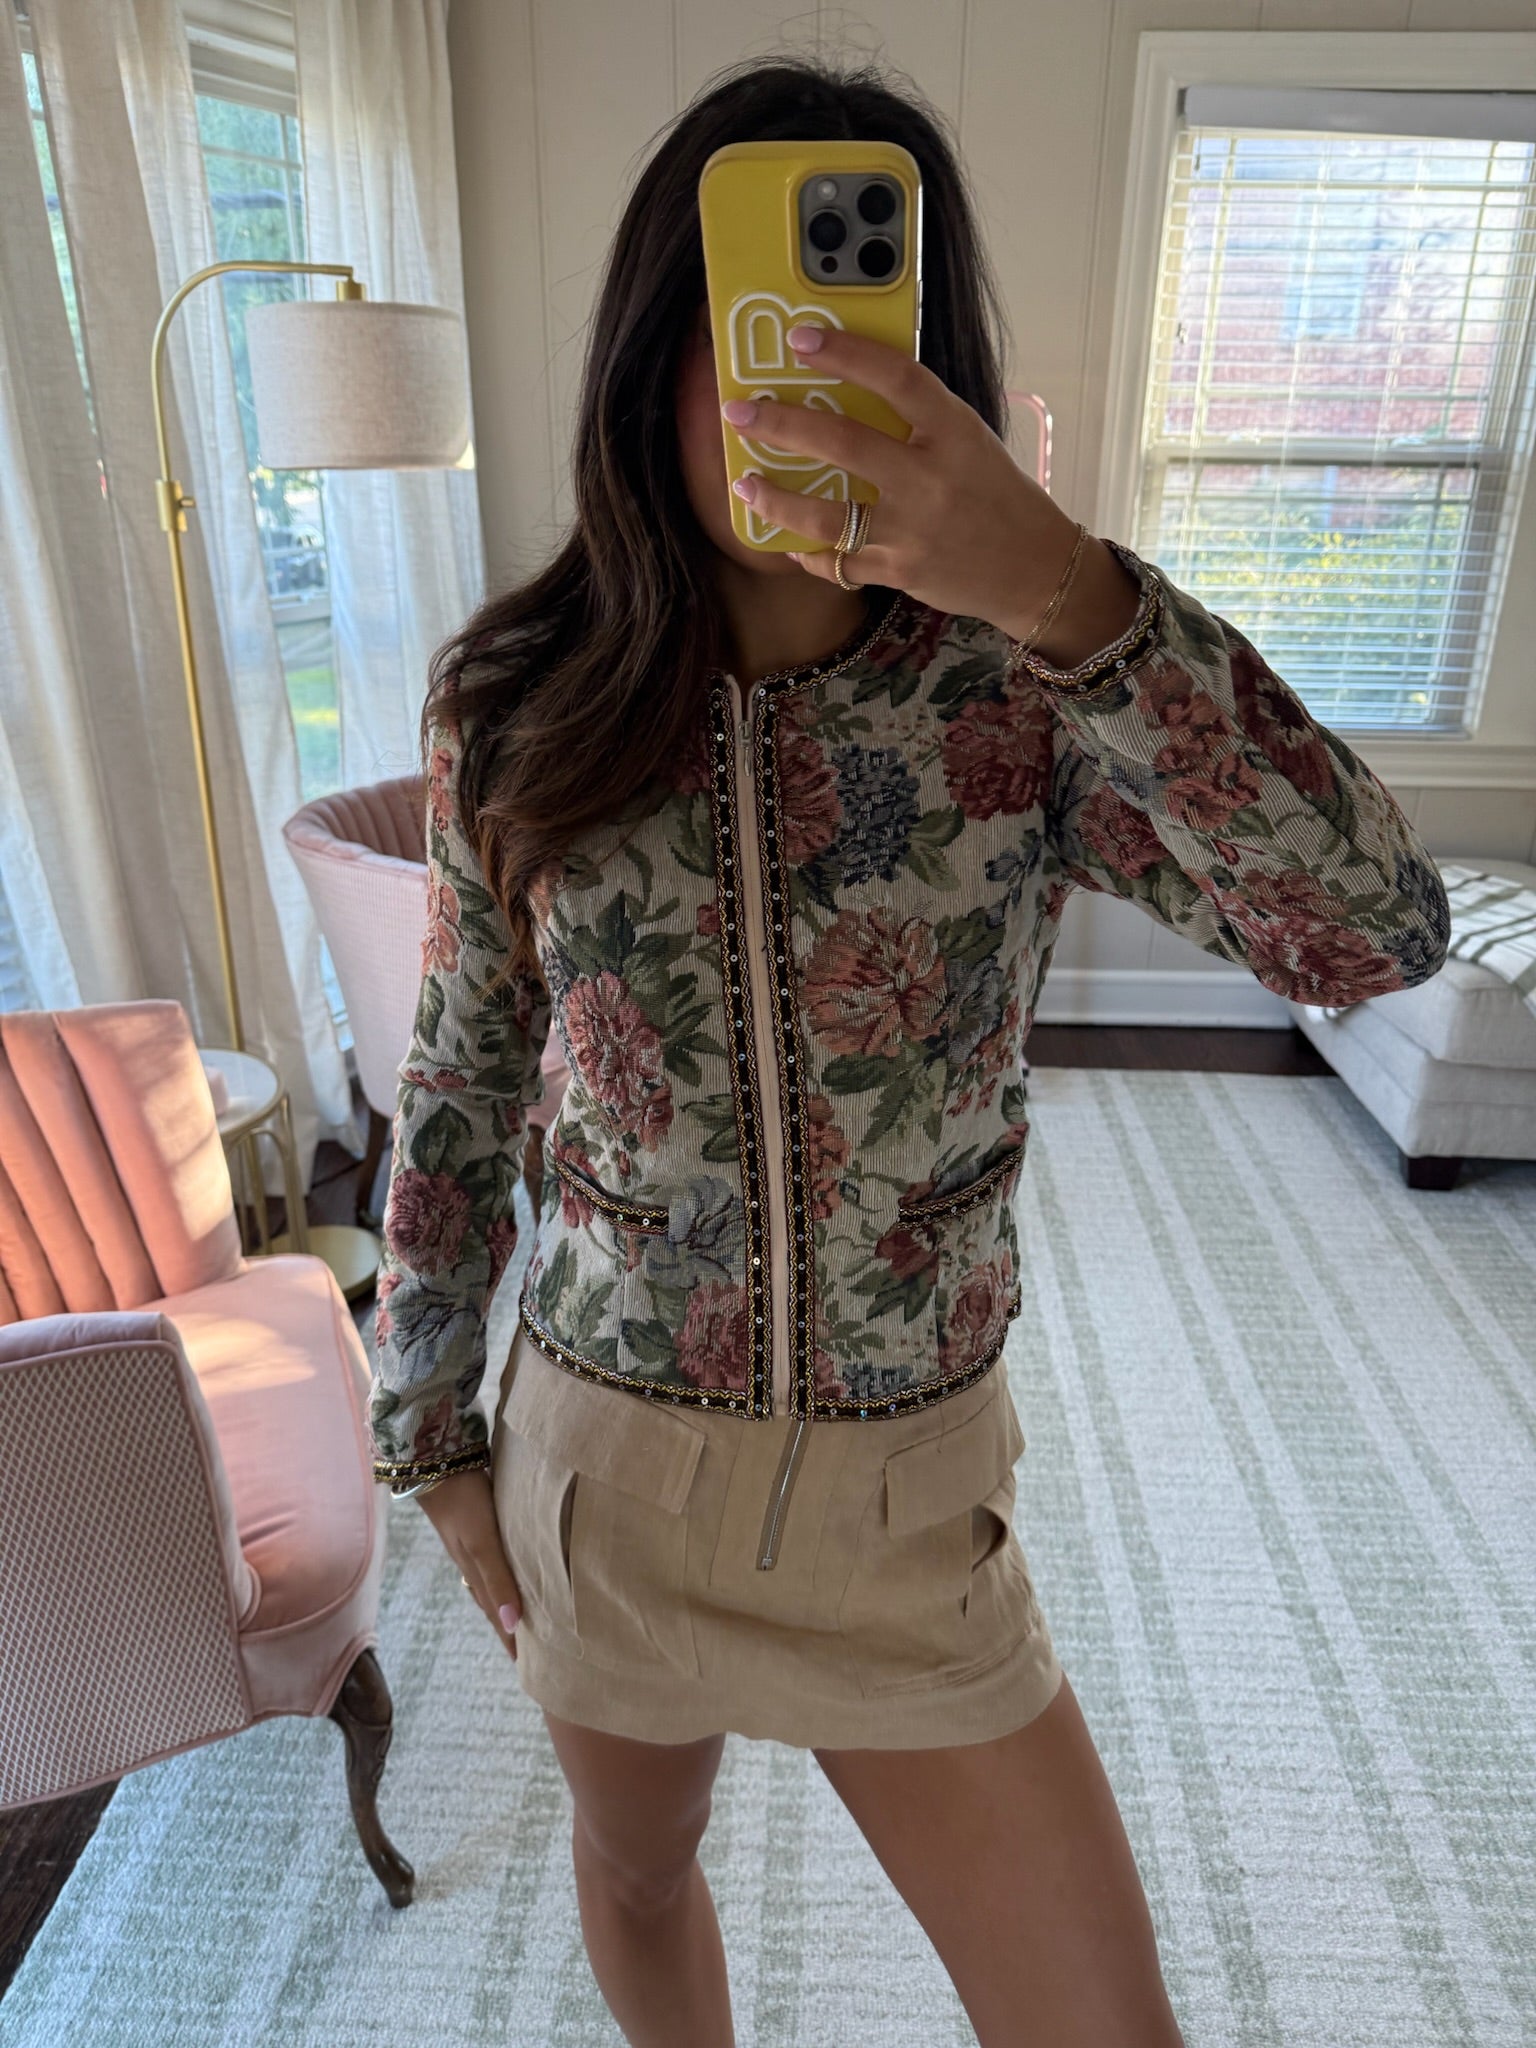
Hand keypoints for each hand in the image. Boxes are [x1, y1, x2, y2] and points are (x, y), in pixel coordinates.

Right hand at [417, 1466, 522, 1659]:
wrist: (437, 1462)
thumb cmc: (463, 1502)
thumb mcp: (482, 1543)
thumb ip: (498, 1579)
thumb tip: (512, 1624)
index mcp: (475, 1570)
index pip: (497, 1614)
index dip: (510, 1639)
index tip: (525, 1666)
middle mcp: (473, 1562)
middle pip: (494, 1602)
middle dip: (508, 1626)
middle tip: (528, 1650)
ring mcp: (473, 1543)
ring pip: (493, 1582)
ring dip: (506, 1601)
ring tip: (520, 1617)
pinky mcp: (476, 1524)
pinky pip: (494, 1560)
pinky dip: (503, 1574)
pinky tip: (510, 1568)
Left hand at [719, 321, 1079, 639]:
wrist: (1032, 567)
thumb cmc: (996, 495)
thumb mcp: (969, 441)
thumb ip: (919, 420)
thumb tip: (849, 389)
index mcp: (953, 431)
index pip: (896, 377)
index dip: (845, 354)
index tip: (800, 338)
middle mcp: (931, 478)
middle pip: (844, 443)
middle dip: (782, 424)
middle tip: (740, 412)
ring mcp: (913, 529)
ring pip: (827, 513)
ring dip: (777, 498)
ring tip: (744, 484)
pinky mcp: (900, 571)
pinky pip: (839, 563)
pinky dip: (811, 554)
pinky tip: (789, 542)